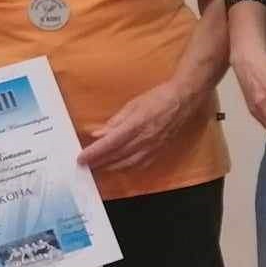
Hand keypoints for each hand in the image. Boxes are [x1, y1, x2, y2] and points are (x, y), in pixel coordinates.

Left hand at [78, 81, 199, 173]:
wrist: (184, 100)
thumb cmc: (159, 98)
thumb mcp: (133, 105)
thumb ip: (115, 122)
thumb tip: (98, 134)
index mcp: (137, 124)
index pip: (111, 143)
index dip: (95, 153)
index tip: (81, 158)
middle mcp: (145, 139)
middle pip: (117, 156)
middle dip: (99, 162)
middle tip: (84, 166)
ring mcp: (153, 146)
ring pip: (128, 163)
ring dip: (111, 167)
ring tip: (98, 168)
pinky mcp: (159, 150)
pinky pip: (141, 164)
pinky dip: (127, 168)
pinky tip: (119, 167)